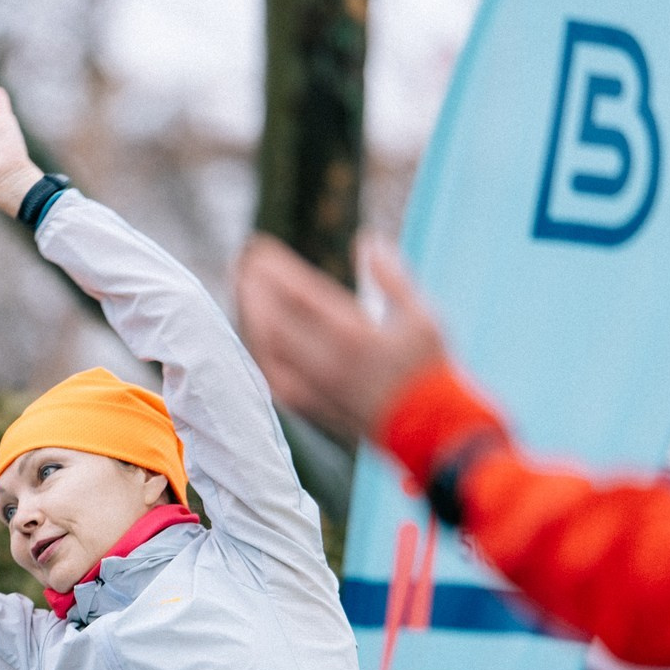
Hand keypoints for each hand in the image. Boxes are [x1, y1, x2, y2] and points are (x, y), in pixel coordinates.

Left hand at [235, 236, 446, 443]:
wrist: (428, 429)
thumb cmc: (428, 368)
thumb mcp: (421, 315)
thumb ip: (392, 277)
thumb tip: (366, 240)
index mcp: (355, 334)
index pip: (301, 293)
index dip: (275, 269)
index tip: (258, 247)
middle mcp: (327, 360)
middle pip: (274, 317)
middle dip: (254, 286)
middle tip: (242, 261)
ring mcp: (313, 386)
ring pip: (266, 346)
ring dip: (250, 314)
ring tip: (243, 289)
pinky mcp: (307, 406)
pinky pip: (270, 374)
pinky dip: (258, 348)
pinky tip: (254, 332)